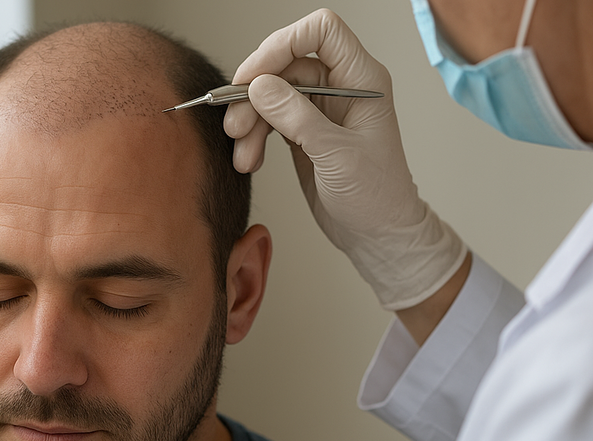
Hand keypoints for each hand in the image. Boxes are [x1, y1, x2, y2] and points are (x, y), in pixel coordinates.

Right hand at [224, 9, 465, 309]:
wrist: (377, 234)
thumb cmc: (376, 196)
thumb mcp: (335, 155)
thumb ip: (297, 117)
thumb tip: (259, 86)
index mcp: (361, 80)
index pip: (321, 32)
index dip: (283, 44)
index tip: (254, 75)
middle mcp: (340, 88)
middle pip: (286, 65)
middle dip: (255, 93)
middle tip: (235, 124)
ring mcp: (320, 110)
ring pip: (272, 95)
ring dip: (250, 121)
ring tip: (242, 154)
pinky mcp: (304, 133)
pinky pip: (269, 121)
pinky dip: (254, 138)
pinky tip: (249, 160)